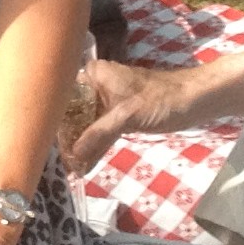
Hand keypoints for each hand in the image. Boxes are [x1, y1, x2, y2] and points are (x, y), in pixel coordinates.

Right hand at [67, 57, 209, 171]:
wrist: (196, 100)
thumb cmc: (161, 99)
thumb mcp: (126, 116)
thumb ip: (98, 133)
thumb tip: (73, 154)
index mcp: (94, 75)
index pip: (63, 97)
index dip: (55, 121)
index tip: (47, 143)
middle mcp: (97, 85)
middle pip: (72, 113)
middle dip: (67, 138)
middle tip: (62, 163)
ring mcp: (108, 101)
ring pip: (86, 124)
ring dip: (81, 146)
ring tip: (71, 169)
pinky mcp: (120, 115)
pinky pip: (101, 132)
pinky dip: (95, 146)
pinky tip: (85, 165)